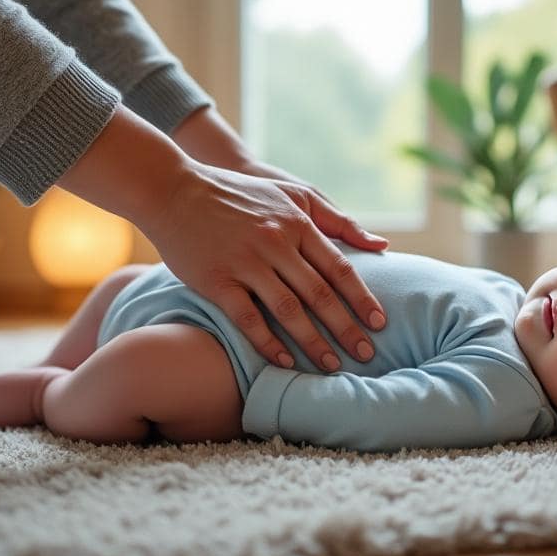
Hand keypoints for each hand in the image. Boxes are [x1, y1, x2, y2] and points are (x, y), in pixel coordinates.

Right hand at [143, 159, 387, 370]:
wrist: (174, 189)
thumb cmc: (239, 193)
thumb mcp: (292, 193)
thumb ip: (336, 219)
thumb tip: (382, 245)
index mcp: (297, 223)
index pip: (339, 268)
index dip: (362, 298)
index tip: (380, 323)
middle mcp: (275, 243)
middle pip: (319, 293)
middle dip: (346, 327)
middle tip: (366, 354)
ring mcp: (245, 263)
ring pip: (288, 310)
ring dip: (313, 342)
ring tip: (332, 366)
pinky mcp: (216, 280)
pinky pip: (248, 318)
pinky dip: (268, 343)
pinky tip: (285, 362)